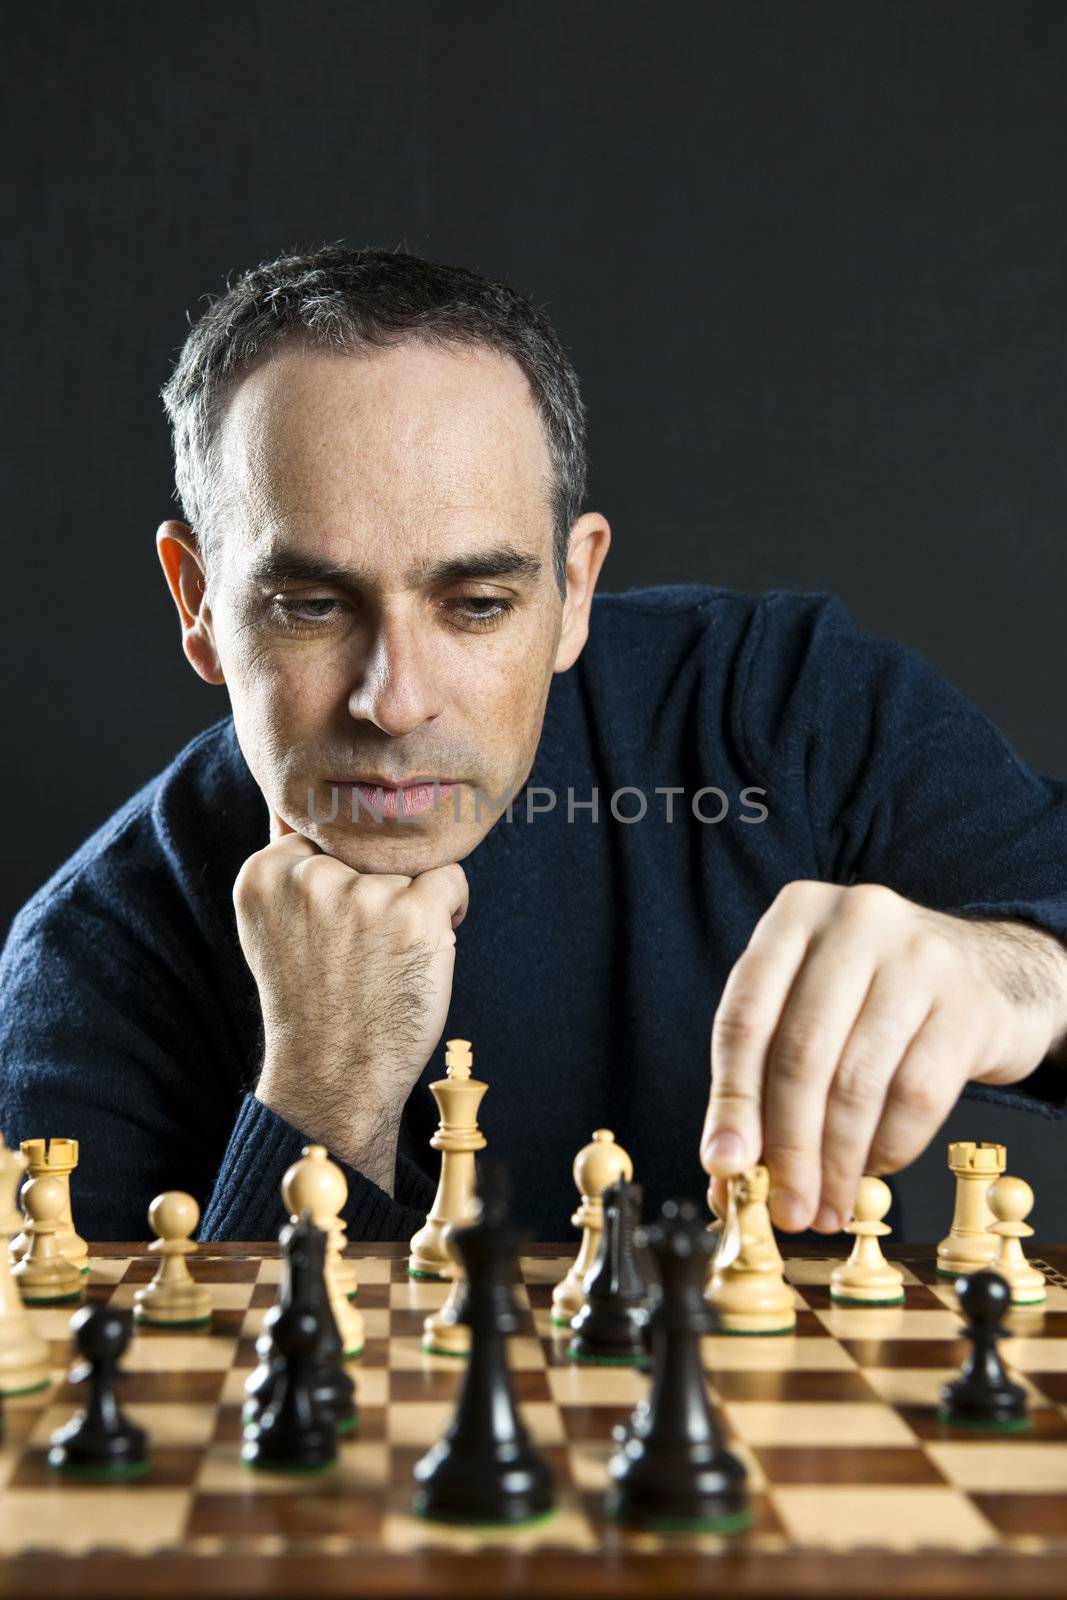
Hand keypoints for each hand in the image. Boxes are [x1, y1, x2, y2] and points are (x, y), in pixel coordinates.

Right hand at [233, 802, 469, 1191]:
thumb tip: (302, 801)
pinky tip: (419, 953)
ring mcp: (362, 895)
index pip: (326, 833)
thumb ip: (285, 862)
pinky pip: (450, 879)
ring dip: (412, 902)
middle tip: (360, 951)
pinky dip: (447, 912)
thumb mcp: (271, 926)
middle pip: (371, 846)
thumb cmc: (311, 999)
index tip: (330, 930)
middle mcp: (309, 877)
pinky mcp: (413, 914)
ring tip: (385, 958)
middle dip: (377, 887)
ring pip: (411, 863)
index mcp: (264, 873)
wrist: (333, 1075)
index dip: (342, 877)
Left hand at [700, 880, 1066, 1233]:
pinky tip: (873, 1167)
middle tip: (785, 1208)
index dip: (730, 1101)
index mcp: (795, 915)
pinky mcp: (968, 1003)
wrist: (989, 972)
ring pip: (858, 1081)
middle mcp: (854, 921)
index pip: (744, 1018)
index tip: (725, 1167)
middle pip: (800, 1054)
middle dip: (788, 1146)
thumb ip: (762, 1075)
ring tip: (825, 1204)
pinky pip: (917, 1094)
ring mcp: (917, 955)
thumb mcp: (811, 1007)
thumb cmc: (875, 996)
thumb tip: (726, 1174)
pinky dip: (889, 1146)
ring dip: (836, 1160)